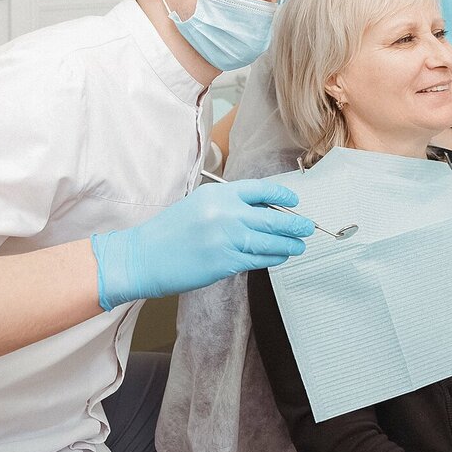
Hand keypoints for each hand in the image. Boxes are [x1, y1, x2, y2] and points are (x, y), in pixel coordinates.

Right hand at [91, 179, 313, 310]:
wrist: (143, 257)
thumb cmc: (168, 232)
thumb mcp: (199, 205)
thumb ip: (228, 205)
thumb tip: (262, 210)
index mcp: (219, 194)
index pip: (261, 189)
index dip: (283, 195)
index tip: (295, 202)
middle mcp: (226, 213)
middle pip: (272, 216)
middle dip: (295, 223)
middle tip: (307, 228)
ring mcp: (227, 238)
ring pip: (270, 241)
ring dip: (289, 244)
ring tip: (299, 245)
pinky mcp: (225, 262)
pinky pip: (258, 259)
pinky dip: (273, 258)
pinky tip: (281, 257)